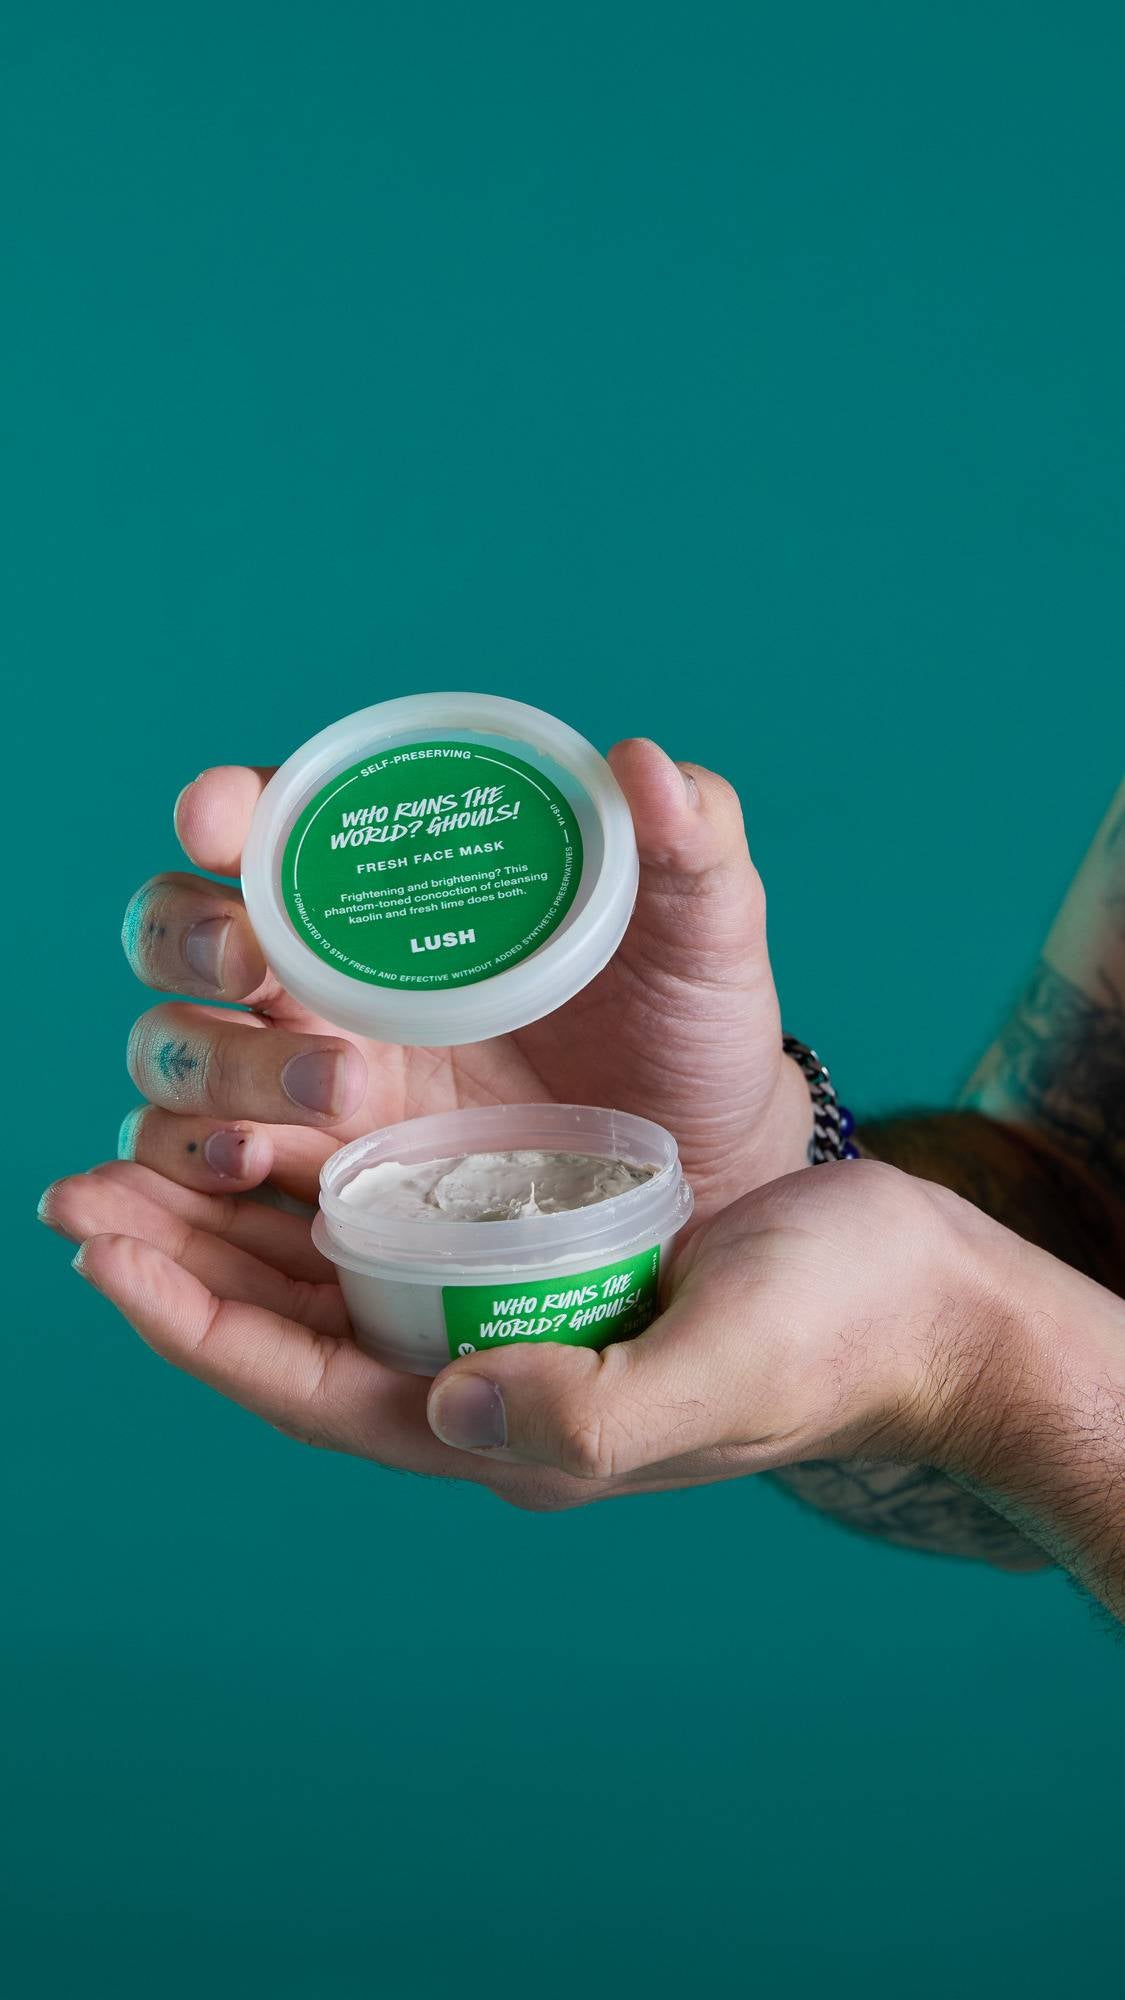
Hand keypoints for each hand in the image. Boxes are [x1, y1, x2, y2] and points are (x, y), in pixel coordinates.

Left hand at [39, 1157, 1011, 1511]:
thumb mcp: (718, 1371)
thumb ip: (590, 1407)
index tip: (97, 1248)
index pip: (302, 1385)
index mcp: (499, 1422)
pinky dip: (327, 1162)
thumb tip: (451, 1406)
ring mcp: (503, 1297)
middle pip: (288, 1320)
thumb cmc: (831, 1337)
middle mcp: (477, 1363)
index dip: (189, 1322)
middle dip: (179, 1255)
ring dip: (232, 1205)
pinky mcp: (536, 1231)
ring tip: (139, 1140)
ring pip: (327, 1259)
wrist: (917, 1289)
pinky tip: (287, 1107)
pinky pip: (397, 1203)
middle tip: (77, 1183)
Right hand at [118, 740, 810, 1223]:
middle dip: (190, 934)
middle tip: (255, 960)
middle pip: (178, 929)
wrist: (703, 1166)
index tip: (226, 816)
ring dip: (217, 1061)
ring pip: (177, 1049)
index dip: (226, 808)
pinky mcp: (318, 1167)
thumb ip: (689, 844)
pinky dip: (192, 1158)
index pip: (275, 822)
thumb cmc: (689, 1023)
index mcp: (396, 883)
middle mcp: (326, 966)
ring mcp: (307, 1069)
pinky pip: (201, 1159)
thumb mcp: (704, 930)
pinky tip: (252, 1164)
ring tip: (336, 1087)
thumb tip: (649, 764)